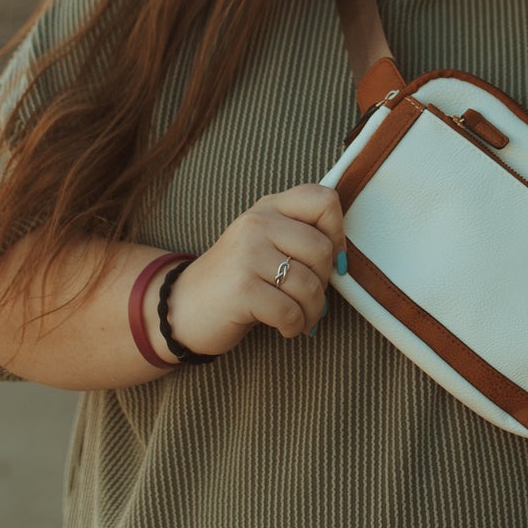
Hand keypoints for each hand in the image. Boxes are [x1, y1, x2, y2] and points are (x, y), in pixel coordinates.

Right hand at [147, 184, 344, 357]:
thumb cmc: (237, 279)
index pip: (324, 199)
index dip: (337, 233)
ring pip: (309, 285)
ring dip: (313, 312)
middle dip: (324, 284)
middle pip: (322, 250)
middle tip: (310, 299)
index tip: (330, 259)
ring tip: (302, 318)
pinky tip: (285, 328)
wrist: (183, 307)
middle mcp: (258, 223)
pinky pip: (290, 311)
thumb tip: (344, 259)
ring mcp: (247, 254)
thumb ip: (299, 236)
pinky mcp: (242, 289)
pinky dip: (295, 326)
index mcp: (269, 207)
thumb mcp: (265, 243)